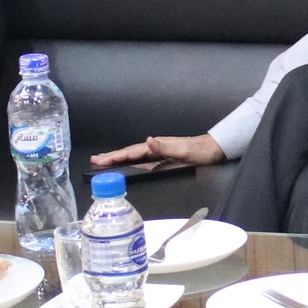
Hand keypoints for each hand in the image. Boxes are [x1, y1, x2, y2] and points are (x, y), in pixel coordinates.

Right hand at [88, 134, 226, 169]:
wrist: (213, 150)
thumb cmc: (200, 150)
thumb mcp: (184, 149)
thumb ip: (166, 146)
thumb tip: (148, 141)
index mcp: (157, 146)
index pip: (132, 152)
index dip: (116, 156)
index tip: (101, 160)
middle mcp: (155, 148)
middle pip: (129, 153)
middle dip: (111, 157)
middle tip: (94, 161)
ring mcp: (158, 154)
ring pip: (133, 157)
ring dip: (117, 159)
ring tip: (102, 162)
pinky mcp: (162, 160)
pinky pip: (141, 162)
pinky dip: (129, 163)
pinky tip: (124, 166)